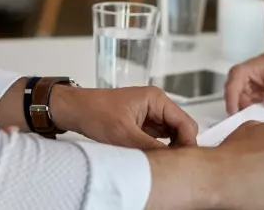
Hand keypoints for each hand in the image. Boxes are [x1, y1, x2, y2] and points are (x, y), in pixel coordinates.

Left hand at [51, 86, 197, 149]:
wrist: (75, 110)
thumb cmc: (94, 112)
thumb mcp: (124, 134)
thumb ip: (151, 147)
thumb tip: (171, 160)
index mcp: (156, 99)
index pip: (185, 122)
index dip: (188, 142)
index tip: (183, 161)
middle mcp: (157, 104)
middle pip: (181, 129)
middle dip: (178, 146)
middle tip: (171, 164)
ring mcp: (151, 114)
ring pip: (171, 135)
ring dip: (168, 149)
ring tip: (159, 161)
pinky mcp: (143, 124)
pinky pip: (159, 138)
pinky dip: (158, 149)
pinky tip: (152, 157)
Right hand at [225, 46, 263, 113]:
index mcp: (240, 72)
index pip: (231, 89)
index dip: (232, 104)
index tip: (236, 116)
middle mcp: (239, 84)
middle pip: (235, 103)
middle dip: (244, 113)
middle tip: (256, 121)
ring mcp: (245, 94)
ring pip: (243, 110)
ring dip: (252, 116)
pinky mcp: (252, 101)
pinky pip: (252, 112)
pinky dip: (258, 115)